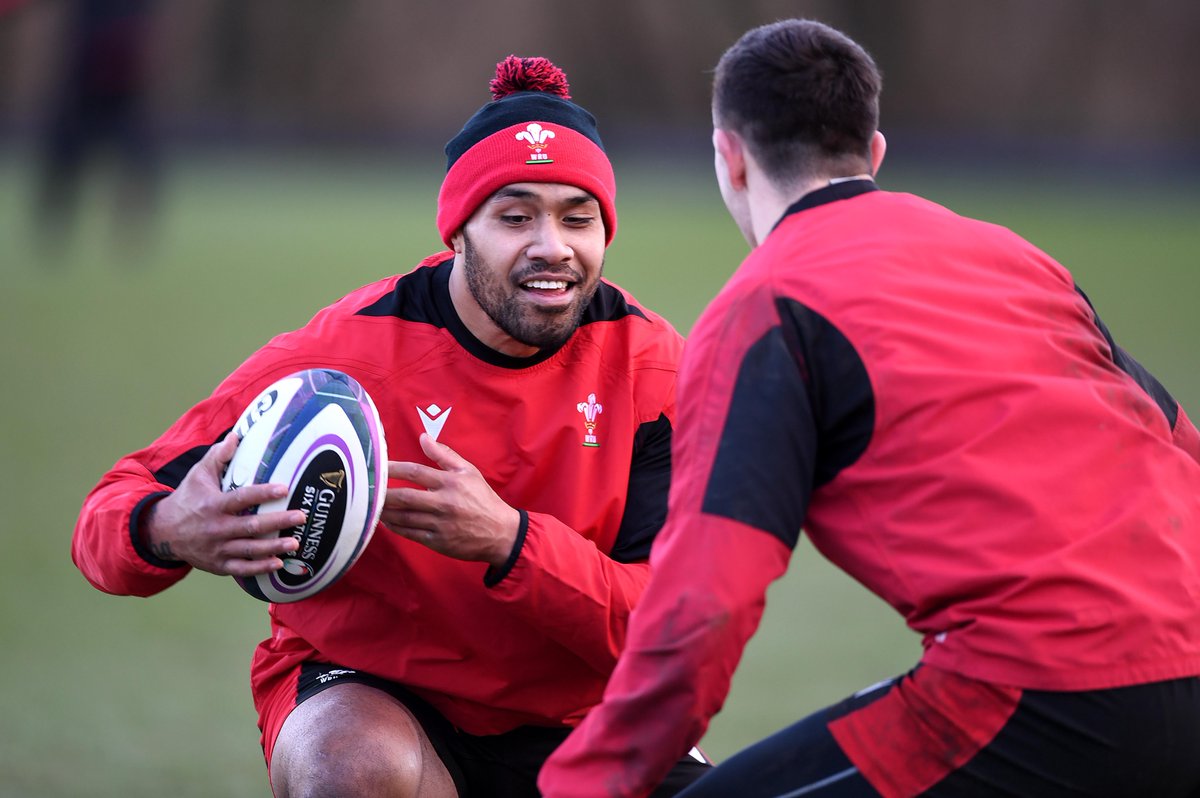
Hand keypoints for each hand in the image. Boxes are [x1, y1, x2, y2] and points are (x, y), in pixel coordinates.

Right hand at [141, 431, 304, 576]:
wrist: (163, 533)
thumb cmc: (187, 499)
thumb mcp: (198, 475)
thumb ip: (218, 456)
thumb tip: (236, 435)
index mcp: (213, 504)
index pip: (242, 498)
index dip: (263, 493)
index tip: (284, 489)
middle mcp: (216, 528)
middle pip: (251, 526)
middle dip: (277, 521)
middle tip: (300, 516)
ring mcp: (217, 548)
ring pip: (249, 549)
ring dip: (273, 547)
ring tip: (296, 543)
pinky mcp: (218, 564)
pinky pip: (241, 568)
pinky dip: (260, 568)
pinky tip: (278, 564)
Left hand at [382, 434, 519, 566]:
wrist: (501, 533)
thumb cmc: (483, 499)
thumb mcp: (469, 472)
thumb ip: (444, 454)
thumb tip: (423, 437)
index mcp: (451, 483)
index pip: (415, 472)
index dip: (393, 468)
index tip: (377, 466)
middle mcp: (444, 503)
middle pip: (404, 497)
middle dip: (382, 493)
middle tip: (366, 489)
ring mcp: (439, 524)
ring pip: (403, 517)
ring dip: (384, 511)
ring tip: (371, 505)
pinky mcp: (437, 541)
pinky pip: (409, 533)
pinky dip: (394, 527)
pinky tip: (385, 521)